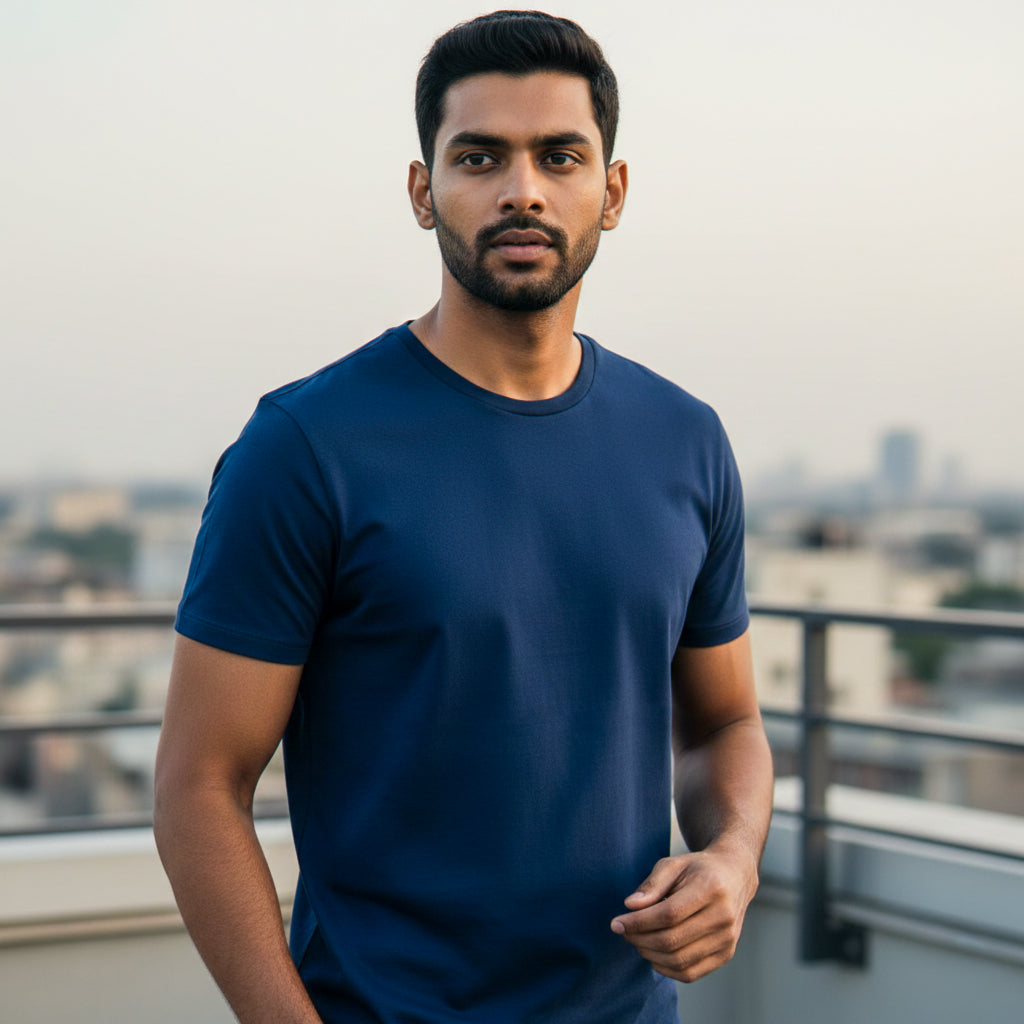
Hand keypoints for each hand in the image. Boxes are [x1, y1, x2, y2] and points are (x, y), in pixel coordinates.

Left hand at [609, 846, 758, 982]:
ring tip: (637, 940)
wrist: (734, 876)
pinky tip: (654, 954)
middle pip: (672, 940)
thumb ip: (652, 884)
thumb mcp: (673, 864)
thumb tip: (630, 906)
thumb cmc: (698, 869)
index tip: (616, 923)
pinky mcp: (726, 954)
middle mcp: (723, 917)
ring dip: (650, 955)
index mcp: (711, 889)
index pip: (669, 915)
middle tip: (624, 932)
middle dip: (640, 939)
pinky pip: (691, 973)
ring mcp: (727, 939)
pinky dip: (666, 968)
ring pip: (680, 960)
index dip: (639, 922)